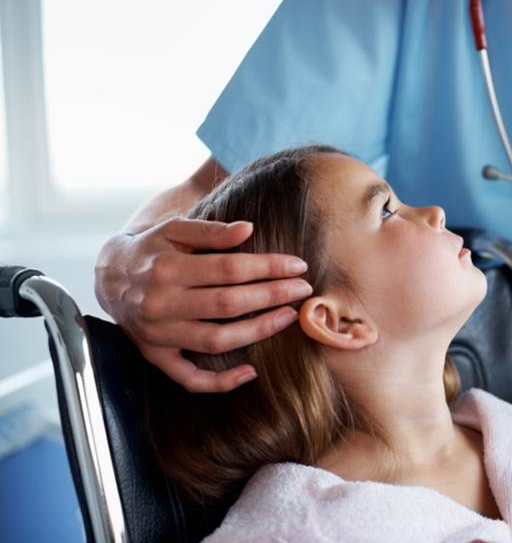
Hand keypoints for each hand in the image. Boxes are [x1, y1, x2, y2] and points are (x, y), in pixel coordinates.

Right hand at [95, 218, 312, 392]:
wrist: (108, 276)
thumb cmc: (152, 249)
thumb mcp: (174, 229)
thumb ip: (210, 230)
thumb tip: (248, 229)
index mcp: (167, 268)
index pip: (228, 269)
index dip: (267, 267)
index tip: (297, 266)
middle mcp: (161, 303)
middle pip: (227, 304)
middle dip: (271, 296)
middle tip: (303, 290)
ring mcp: (158, 334)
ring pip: (215, 341)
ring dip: (257, 332)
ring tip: (288, 317)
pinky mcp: (155, 356)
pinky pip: (189, 379)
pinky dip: (219, 383)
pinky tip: (250, 372)